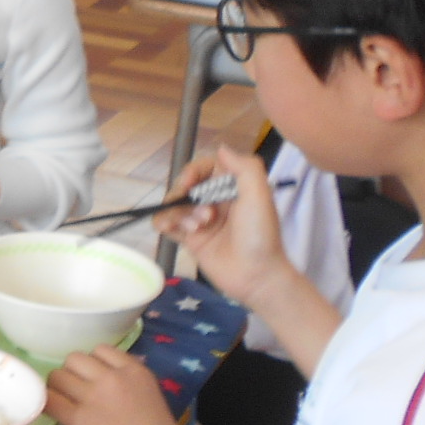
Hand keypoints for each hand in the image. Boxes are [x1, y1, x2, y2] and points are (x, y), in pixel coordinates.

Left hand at [44, 345, 194, 424]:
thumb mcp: (152, 401)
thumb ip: (129, 385)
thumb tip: (103, 380)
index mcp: (137, 371)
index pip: (101, 350)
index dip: (93, 365)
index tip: (94, 380)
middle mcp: (113, 378)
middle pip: (74, 358)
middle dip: (73, 374)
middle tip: (77, 394)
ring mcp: (94, 397)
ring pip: (57, 376)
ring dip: (57, 388)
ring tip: (65, 405)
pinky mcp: (78, 420)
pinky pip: (49, 400)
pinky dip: (47, 404)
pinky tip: (53, 413)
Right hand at [157, 145, 286, 306]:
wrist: (256, 276)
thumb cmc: (260, 234)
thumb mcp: (260, 195)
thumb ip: (244, 167)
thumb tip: (220, 147)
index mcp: (231, 187)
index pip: (203, 168)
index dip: (192, 172)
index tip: (190, 183)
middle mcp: (214, 200)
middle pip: (184, 185)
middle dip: (185, 196)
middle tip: (203, 215)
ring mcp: (200, 219)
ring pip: (172, 204)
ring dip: (178, 212)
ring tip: (196, 229)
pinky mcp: (189, 239)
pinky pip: (165, 223)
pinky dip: (164, 223)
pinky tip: (176, 231)